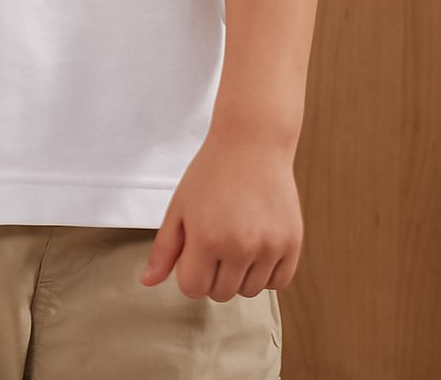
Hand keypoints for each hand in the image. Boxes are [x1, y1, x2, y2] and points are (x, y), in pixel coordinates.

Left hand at [141, 123, 301, 301]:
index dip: (188, 273)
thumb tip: (148, 282)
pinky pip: (278, 282)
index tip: (192, 254)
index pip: (193, 288)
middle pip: (221, 294)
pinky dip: (266, 273)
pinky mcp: (292, 245)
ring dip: (239, 276)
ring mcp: (269, 248)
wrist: (251, 145)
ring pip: (250, 291)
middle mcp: (240, 248)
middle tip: (213, 244)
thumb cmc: (211, 174)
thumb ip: (164, 248)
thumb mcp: (179, 207)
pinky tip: (256, 248)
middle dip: (212, 275)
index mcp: (206, 238)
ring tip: (234, 242)